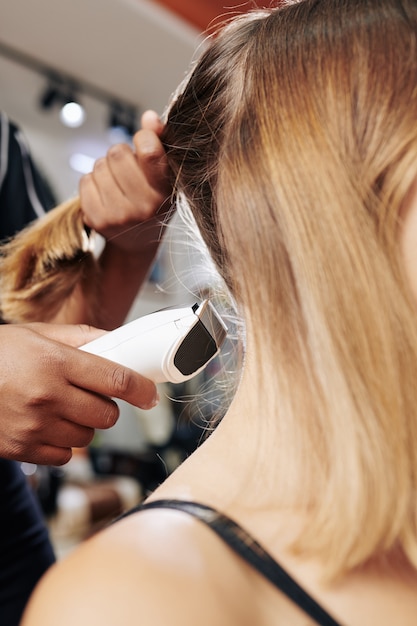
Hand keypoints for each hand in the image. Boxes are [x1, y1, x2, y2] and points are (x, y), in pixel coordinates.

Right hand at [0, 323, 157, 464]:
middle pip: (108, 415)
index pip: (117, 380)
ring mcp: (34, 425)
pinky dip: (64, 443)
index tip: (149, 394)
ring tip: (63, 407)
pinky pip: (65, 455)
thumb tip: (117, 343)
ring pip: (88, 437)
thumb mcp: (36, 334)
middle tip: (94, 396)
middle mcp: (47, 395)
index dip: (142, 390)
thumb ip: (80, 337)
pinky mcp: (21, 449)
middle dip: (109, 407)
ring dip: (85, 425)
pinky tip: (48, 424)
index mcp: (55, 361)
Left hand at [79, 110, 171, 254]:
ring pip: (99, 166)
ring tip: (118, 184)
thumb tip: (149, 117)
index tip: (144, 142)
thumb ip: (161, 143)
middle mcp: (143, 208)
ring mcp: (118, 216)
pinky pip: (85, 181)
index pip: (150, 153)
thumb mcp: (166, 175)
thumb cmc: (155, 200)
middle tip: (128, 169)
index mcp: (165, 193)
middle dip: (121, 154)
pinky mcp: (96, 220)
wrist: (138, 242)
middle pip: (117, 153)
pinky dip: (93, 182)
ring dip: (106, 168)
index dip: (144, 138)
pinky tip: (106, 194)